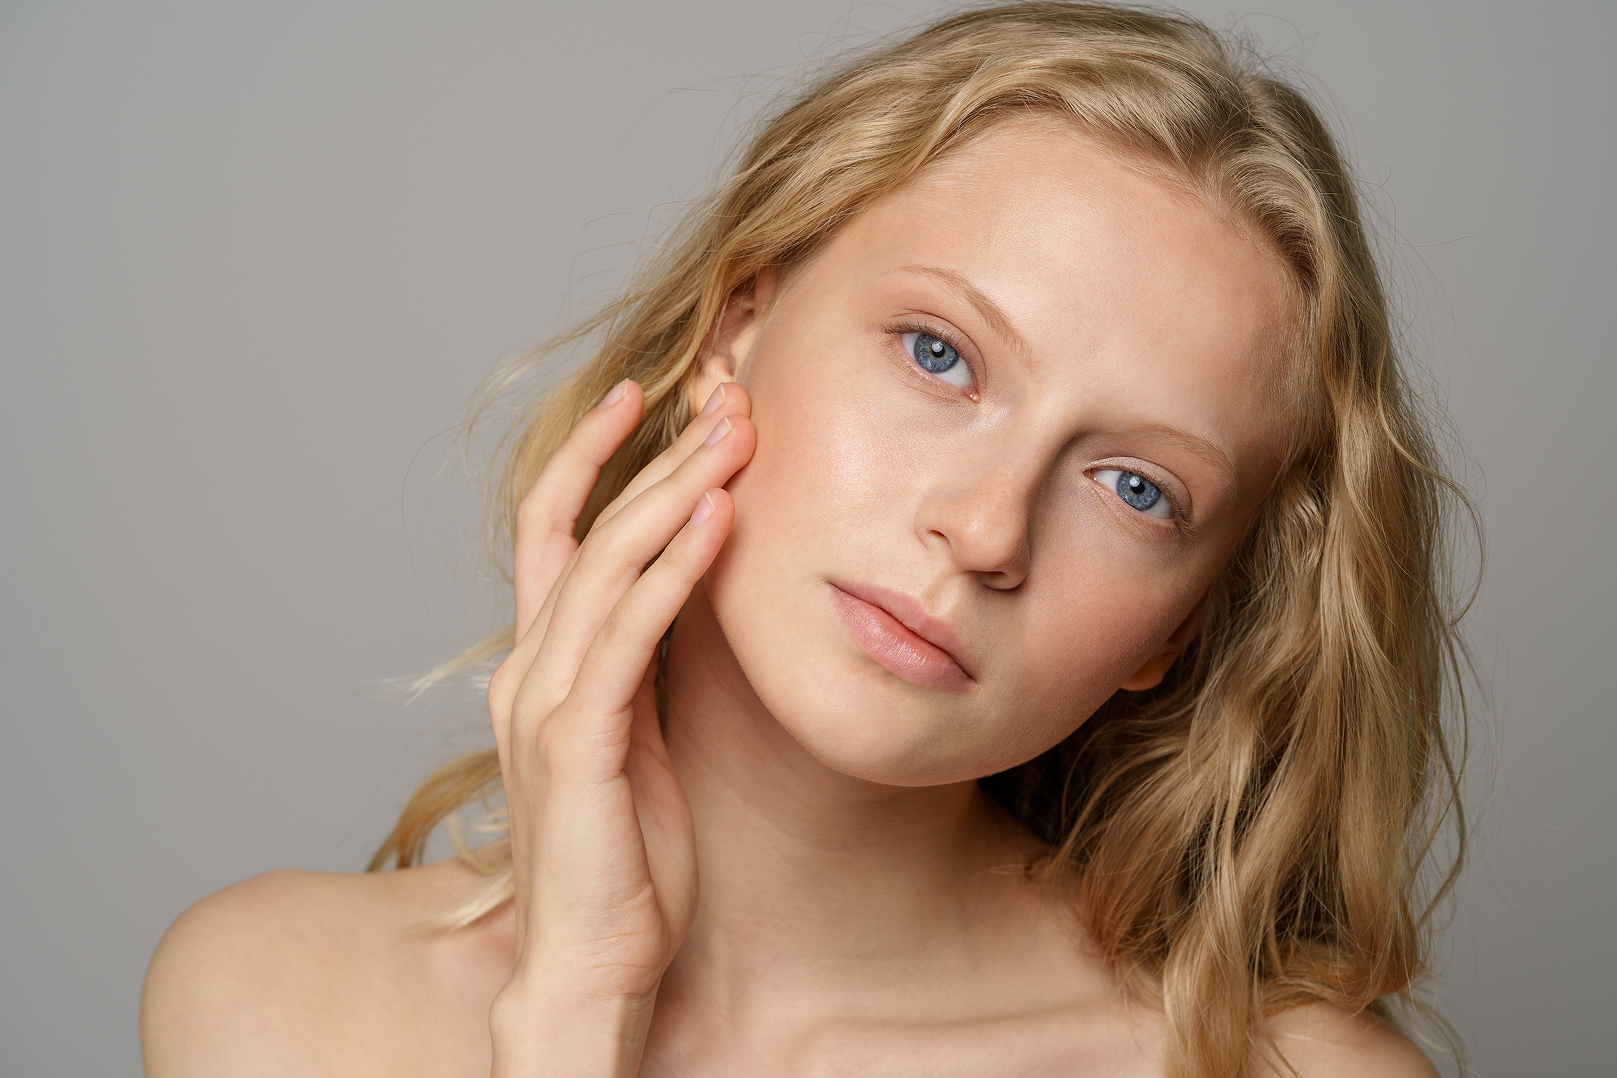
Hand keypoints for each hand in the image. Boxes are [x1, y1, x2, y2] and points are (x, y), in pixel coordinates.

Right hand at [485, 379, 754, 1076]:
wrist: (590, 964)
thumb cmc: (620, 862)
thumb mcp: (633, 742)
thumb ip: (638, 670)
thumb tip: (681, 599)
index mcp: (539, 668)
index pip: (555, 535)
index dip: (591, 460)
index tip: (645, 399)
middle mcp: (528, 672)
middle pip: (584, 532)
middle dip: (655, 458)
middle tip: (723, 399)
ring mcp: (545, 705)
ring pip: (604, 566)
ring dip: (672, 493)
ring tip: (732, 436)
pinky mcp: (577, 743)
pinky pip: (629, 635)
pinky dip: (673, 572)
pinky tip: (717, 520)